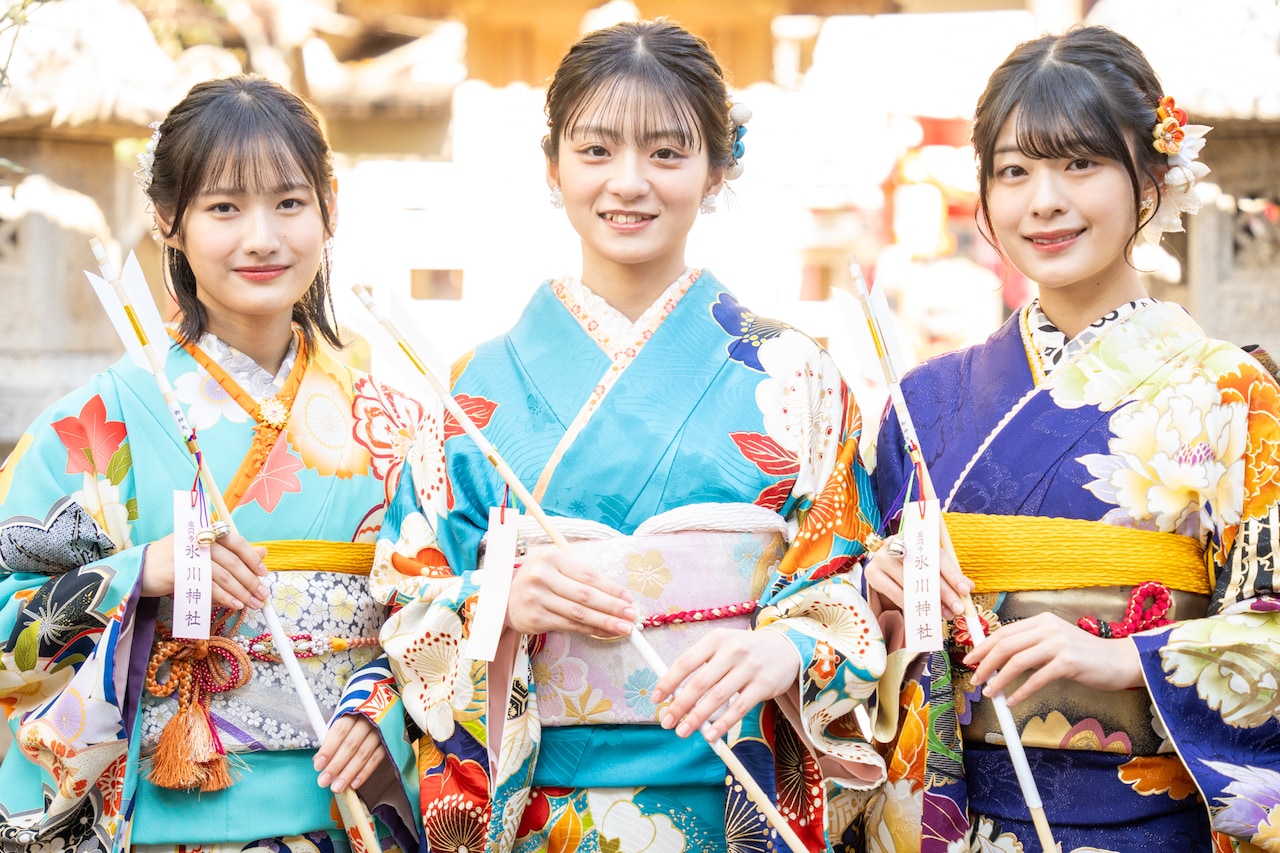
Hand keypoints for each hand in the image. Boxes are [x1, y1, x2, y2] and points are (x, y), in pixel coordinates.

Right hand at [141, 532, 269, 609]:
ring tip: (252, 603)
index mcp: (205, 531)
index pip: (235, 541)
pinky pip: (207, 587)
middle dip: (250, 581)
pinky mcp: (177, 572)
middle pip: (231, 561)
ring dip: (241, 592)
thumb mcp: (203, 553)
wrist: (136, 571)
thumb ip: (231, 552)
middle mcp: (197, 539)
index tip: (264, 574)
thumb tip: (262, 553)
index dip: (252, 558)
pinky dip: (224, 597)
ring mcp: (186, 555)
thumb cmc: (174, 562)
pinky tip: (234, 605)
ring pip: (222, 576)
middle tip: (262, 596)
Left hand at [314, 714, 384, 792]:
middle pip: (351, 745)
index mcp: (355, 710)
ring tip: (337, 787)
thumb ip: (333, 736)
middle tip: (324, 781)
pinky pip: (377, 759)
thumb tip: (319, 760)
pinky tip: (354, 784)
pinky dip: (365, 772)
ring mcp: (381, 730)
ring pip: (363, 754)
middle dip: (336, 765)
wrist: (385, 702)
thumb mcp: (345, 716)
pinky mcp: (390, 740)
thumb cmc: (358, 712)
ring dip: (349, 773)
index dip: (328, 748)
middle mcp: (369, 720)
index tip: (318, 765)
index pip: (339, 731)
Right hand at [505, 549, 636, 636]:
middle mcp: (542, 576)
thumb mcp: (555, 568)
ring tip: (624, 628)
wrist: (502, 597)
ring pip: (579, 613)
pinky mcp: (534, 618)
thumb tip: (617, 595)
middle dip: (613, 607)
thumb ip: (581, 577)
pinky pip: (569, 626)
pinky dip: (590, 630)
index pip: (588, 575)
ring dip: (605, 622)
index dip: (611, 588)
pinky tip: (604, 632)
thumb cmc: (538, 581)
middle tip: (632, 615)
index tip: (628, 598)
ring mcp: (537, 598)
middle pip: (586, 595)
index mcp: (552, 557)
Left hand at [652, 628, 799, 739]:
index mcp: (716, 639)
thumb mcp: (722, 647)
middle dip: (680, 705)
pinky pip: (739, 707)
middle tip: (666, 722)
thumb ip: (700, 666)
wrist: (786, 647)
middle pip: (700, 682)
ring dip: (697, 717)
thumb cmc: (744, 651)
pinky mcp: (764, 685)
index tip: (656, 699)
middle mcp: (732, 651)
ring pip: (718, 697)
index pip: (686, 662)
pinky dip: (723, 723)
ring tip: (683, 731)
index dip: (668, 682)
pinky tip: (710, 734)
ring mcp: (749, 667)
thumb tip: (674, 695)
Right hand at [864, 539, 972, 618]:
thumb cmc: (912, 564)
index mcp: (914, 536)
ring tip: (945, 613)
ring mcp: (881, 558)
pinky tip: (923, 612)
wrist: (883, 564)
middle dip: (944, 592)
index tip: (966, 590)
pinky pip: (896, 594)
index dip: (953, 574)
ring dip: (930, 602)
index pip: (936, 556)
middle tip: (958, 608)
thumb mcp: (931, 564)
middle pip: (924, 571)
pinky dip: (911, 605)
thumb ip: (948, 574)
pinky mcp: (872, 574)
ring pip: (911, 584)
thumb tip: (968, 587)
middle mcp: (895, 543)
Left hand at [963, 612, 1144, 704]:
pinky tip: (1013, 700)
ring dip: (999, 679)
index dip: (983, 646)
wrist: (1121, 661)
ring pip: (1017, 661)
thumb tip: (999, 659)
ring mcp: (1059, 643)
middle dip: (985, 663)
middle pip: (1006, 645)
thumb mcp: (1055, 642)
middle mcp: (1048, 628)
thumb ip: (1031, 645)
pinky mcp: (1069, 662)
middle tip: (975, 679)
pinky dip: (1021, 691)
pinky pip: (1037, 678)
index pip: (1004, 632)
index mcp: (1042, 620)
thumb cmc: (1085, 655)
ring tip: (990, 692)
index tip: (971, 660)